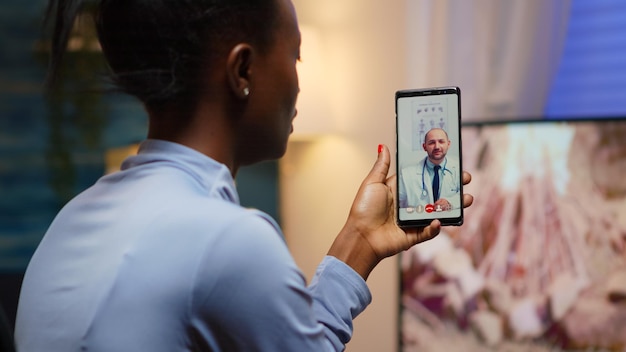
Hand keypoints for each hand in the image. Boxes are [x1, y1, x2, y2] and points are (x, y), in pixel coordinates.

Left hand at [327, 144, 472, 279]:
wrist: (361, 236)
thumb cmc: (364, 209)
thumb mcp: (372, 183)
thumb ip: (382, 166)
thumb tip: (384, 146)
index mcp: (402, 190)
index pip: (425, 177)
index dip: (439, 171)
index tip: (453, 163)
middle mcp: (410, 204)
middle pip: (437, 193)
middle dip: (454, 187)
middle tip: (466, 179)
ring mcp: (414, 220)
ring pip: (440, 212)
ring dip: (455, 206)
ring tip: (467, 199)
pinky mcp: (415, 235)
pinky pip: (430, 230)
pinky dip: (436, 227)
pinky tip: (438, 220)